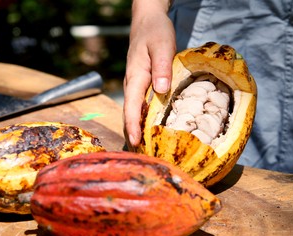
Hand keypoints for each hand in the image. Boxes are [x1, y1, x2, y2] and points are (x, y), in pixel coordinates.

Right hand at [123, 0, 175, 146]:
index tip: (137, 142)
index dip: (132, 125)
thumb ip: (163, 67)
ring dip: (138, 130)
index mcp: (135, 77)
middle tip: (144, 156)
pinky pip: (140, 107)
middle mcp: (132, 85)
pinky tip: (152, 130)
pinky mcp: (141, 86)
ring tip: (148, 149)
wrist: (147, 22)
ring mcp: (135, 87)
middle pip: (130, 115)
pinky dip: (143, 121)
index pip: (131, 106)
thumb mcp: (162, 45)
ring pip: (134, 112)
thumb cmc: (155, 32)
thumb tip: (162, 90)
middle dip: (134, 135)